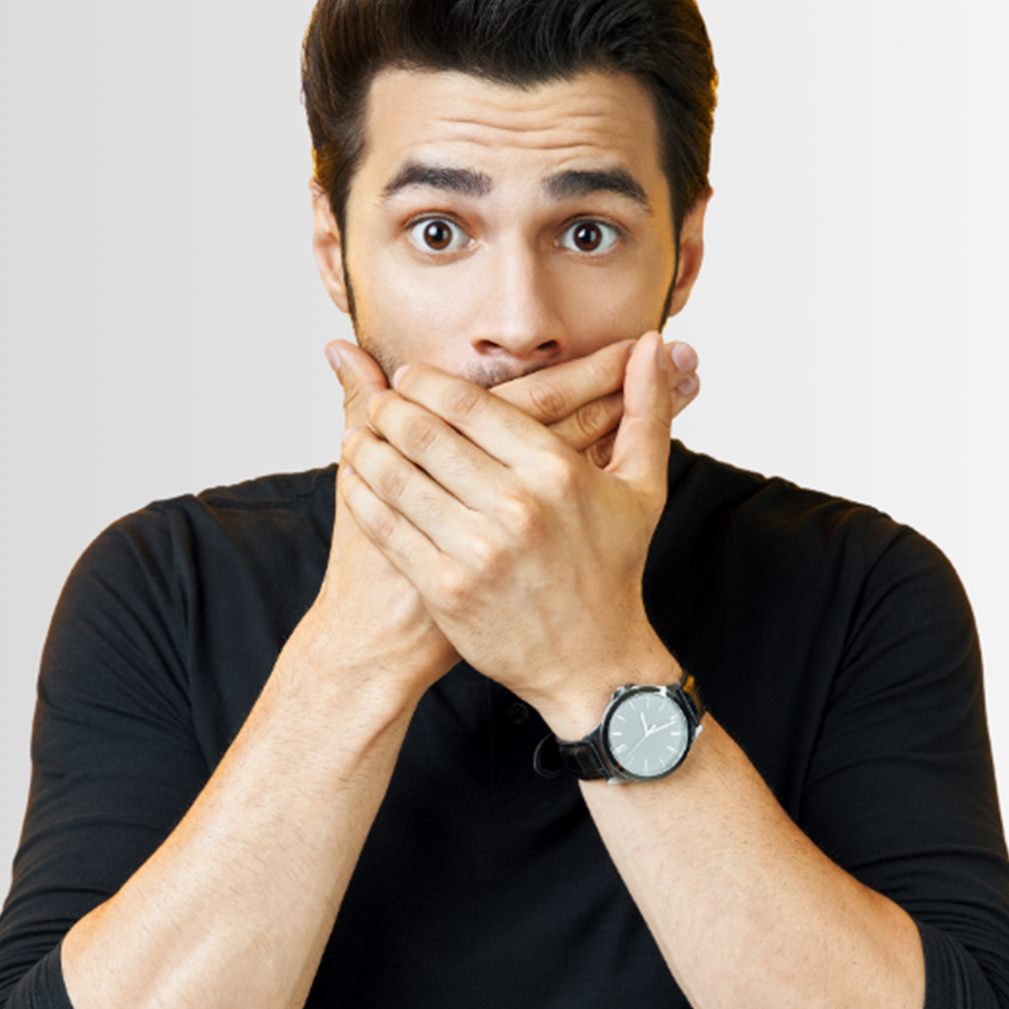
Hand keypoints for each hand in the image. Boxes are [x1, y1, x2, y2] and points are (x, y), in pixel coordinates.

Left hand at [339, 332, 683, 731]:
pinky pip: (387, 529)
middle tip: (378, 401)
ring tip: (358, 435)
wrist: (593, 664)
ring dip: (366, 448)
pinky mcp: (446, 590)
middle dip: (390, 409)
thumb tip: (654, 344)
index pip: (470, 406)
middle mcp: (516, 508)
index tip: (408, 375)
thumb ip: (646, 410)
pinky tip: (355, 481)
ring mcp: (477, 552)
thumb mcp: (641, 487)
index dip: (427, 383)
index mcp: (557, 473)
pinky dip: (362, 498)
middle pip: (426, 434)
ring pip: (398, 478)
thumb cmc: (613, 569)